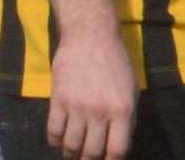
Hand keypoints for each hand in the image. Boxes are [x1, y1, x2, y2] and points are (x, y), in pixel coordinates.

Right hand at [46, 24, 137, 159]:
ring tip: (73, 152)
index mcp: (123, 109)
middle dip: (89, 159)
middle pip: (91, 153)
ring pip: (70, 146)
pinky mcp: (57, 101)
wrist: (90, 36)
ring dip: (71, 153)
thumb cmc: (116, 61)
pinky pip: (53, 132)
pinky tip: (60, 140)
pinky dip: (55, 141)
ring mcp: (77, 107)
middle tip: (88, 157)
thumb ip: (127, 116)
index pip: (117, 150)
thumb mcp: (131, 87)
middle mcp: (100, 112)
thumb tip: (119, 142)